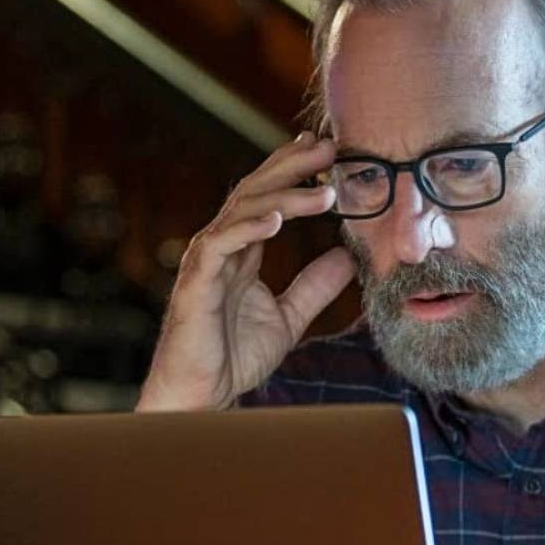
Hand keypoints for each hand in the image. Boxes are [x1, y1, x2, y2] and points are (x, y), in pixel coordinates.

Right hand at [135, 133, 354, 411]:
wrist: (201, 397)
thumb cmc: (232, 358)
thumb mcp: (288, 318)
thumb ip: (314, 287)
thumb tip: (349, 257)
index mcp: (241, 252)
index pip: (267, 199)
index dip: (292, 172)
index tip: (323, 150)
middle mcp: (221, 248)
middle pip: (255, 192)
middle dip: (291, 167)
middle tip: (326, 147)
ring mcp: (206, 262)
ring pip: (242, 212)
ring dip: (284, 196)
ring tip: (323, 191)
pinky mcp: (195, 283)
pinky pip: (219, 245)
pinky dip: (247, 229)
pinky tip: (276, 219)